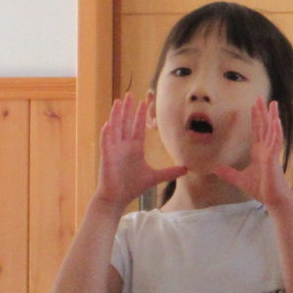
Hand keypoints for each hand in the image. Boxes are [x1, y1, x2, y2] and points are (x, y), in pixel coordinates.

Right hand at [93, 93, 181, 207]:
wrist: (118, 198)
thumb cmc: (132, 186)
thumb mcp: (155, 177)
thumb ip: (169, 172)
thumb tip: (186, 169)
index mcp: (134, 148)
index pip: (137, 127)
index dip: (141, 114)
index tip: (144, 102)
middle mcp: (124, 146)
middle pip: (126, 123)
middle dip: (128, 109)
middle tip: (130, 94)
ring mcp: (114, 150)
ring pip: (115, 128)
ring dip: (116, 115)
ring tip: (119, 102)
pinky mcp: (107, 157)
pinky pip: (106, 143)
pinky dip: (106, 133)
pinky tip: (108, 123)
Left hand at [213, 100, 292, 207]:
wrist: (274, 201)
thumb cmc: (261, 190)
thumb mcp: (239, 179)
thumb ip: (228, 173)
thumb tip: (214, 168)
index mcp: (259, 152)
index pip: (257, 131)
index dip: (255, 119)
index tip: (254, 106)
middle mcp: (266, 150)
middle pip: (264, 127)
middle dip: (262, 112)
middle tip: (261, 97)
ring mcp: (271, 153)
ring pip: (272, 130)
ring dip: (272, 116)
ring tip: (272, 103)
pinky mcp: (274, 159)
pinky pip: (276, 142)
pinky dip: (276, 131)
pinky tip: (276, 121)